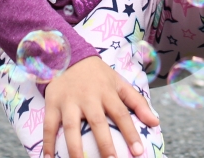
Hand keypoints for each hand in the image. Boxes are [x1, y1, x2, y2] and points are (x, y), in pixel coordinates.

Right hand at [42, 55, 158, 157]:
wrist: (68, 55)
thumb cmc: (97, 75)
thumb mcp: (119, 83)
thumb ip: (137, 102)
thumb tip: (155, 122)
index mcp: (107, 92)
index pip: (121, 114)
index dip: (131, 133)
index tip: (138, 152)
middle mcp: (88, 97)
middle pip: (97, 122)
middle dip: (104, 144)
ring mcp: (68, 101)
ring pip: (71, 127)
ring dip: (75, 148)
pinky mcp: (52, 103)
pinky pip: (49, 125)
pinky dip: (47, 142)